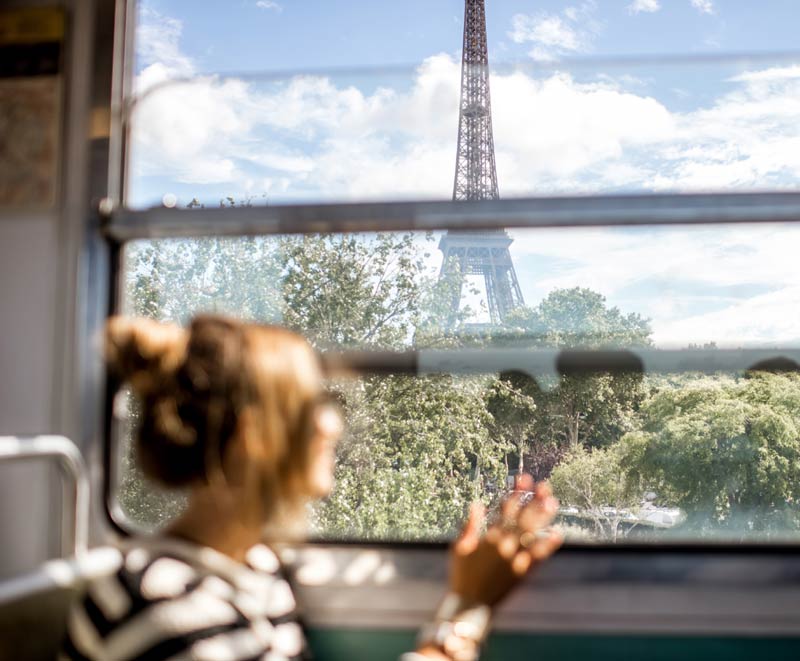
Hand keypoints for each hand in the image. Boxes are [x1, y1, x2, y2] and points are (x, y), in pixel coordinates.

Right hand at [448, 476, 562, 606]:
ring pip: (532, 533)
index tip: (524, 479)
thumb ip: (468, 526)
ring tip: (553, 502)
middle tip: (546, 486)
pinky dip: (548, 545)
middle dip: (534, 500)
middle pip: (523, 517)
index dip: (516, 492)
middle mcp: (504, 545)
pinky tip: (557, 533)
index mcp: (489, 537)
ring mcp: (514, 559)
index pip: (506, 509)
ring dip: (543, 517)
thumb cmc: (462, 575)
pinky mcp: (522, 573)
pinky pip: (538, 557)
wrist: (470, 604)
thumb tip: (476, 504)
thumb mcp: (459, 548)